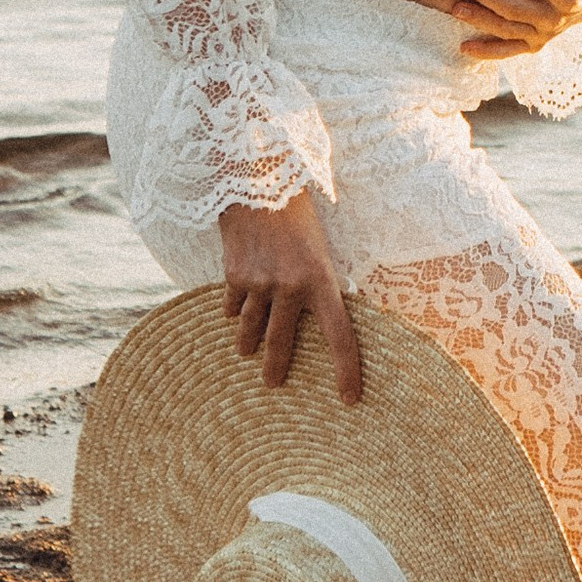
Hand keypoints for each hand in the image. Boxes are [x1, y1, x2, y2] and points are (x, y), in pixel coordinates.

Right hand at [217, 190, 360, 399]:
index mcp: (321, 280)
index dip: (347, 371)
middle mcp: (290, 287)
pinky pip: (232, 306)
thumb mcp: (320, 250)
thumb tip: (319, 316)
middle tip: (274, 385)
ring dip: (247, 343)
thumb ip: (318, 283)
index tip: (349, 399)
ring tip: (246, 353)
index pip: (340, 336)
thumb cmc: (297, 216)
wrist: (258, 182)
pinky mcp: (233, 277)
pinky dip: (233, 309)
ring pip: (249, 330)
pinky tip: (233, 310)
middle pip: (281, 344)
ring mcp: (259, 284)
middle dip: (277, 369)